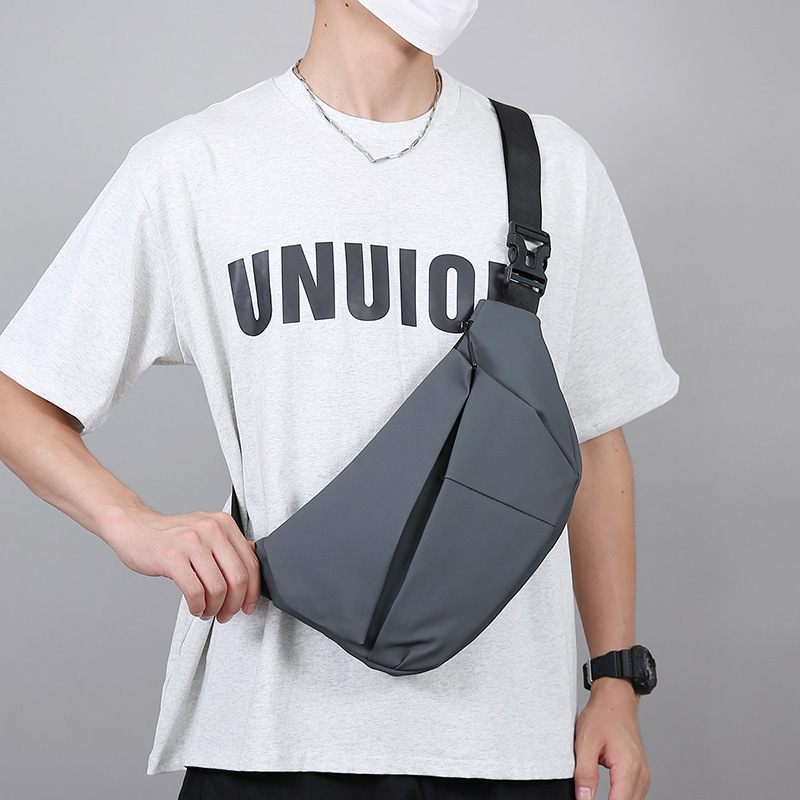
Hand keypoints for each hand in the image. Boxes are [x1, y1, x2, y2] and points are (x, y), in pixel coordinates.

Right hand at [107, 507, 262, 622]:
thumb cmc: (171, 536)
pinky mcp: (171, 556)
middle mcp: (212, 528)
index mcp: (224, 523)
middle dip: (235, 604)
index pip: (251, 563)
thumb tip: (255, 558)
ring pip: (218, 587)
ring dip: (214, 608)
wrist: (134, 527)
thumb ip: (229, 544)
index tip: (248, 606)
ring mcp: (191, 541)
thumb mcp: (206, 532)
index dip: (253, 591)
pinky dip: (197, 606)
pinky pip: (195, 591)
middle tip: (226, 615)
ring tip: (206, 611)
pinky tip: (194, 608)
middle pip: (238, 577)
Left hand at [573, 678, 649, 799]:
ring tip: (593, 794)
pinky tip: (608, 794)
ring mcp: (643, 775)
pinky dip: (621, 798)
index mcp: (628, 767)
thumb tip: (584, 798)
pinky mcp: (640, 774)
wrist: (615, 700)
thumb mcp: (585, 741)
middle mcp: (641, 774)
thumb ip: (585, 773)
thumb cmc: (602, 716)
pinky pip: (633, 795)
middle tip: (588, 795)